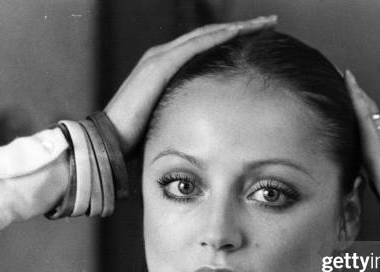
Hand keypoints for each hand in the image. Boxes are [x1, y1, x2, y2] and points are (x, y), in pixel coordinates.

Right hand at [105, 15, 277, 153]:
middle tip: (270, 21)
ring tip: (264, 22)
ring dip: (237, 27)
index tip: (260, 37)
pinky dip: (217, 36)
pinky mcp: (158, 66)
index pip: (206, 45)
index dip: (233, 38)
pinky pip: (194, 46)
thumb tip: (209, 123)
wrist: (109, 141)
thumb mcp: (169, 117)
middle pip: (210, 34)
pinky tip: (238, 31)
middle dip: (242, 27)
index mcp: (166, 66)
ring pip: (206, 34)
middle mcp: (163, 55)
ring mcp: (160, 57)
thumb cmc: (137, 137)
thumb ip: (186, 110)